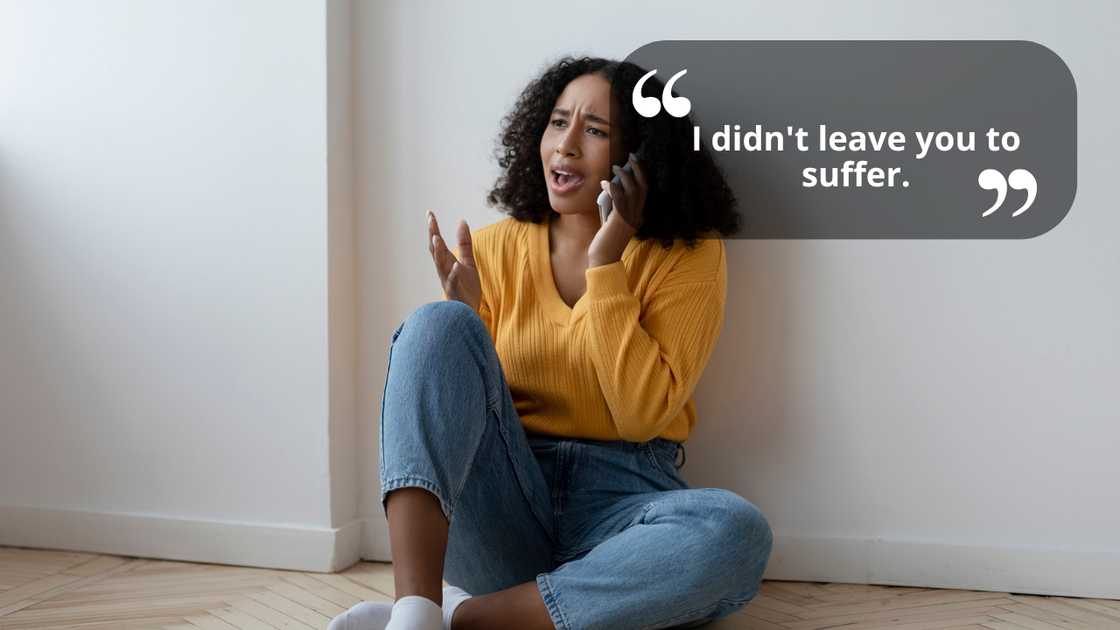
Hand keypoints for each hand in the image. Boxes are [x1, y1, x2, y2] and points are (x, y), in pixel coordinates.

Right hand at [427, 210, 481, 311]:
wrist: (469, 313)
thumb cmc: (466, 289)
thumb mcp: (468, 262)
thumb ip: (464, 244)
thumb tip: (462, 221)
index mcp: (446, 263)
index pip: (438, 243)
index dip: (433, 228)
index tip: (429, 213)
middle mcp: (444, 271)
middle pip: (436, 251)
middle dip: (433, 235)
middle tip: (430, 220)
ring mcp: (448, 282)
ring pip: (440, 265)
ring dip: (438, 252)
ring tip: (437, 238)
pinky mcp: (456, 293)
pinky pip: (453, 283)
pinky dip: (453, 274)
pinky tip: (456, 265)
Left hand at [589, 152, 646, 266]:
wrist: (604, 257)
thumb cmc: (606, 239)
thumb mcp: (613, 219)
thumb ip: (615, 205)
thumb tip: (608, 186)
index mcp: (638, 214)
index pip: (645, 190)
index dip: (642, 174)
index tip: (636, 161)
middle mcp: (637, 215)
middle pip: (643, 186)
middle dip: (638, 169)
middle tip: (631, 156)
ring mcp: (630, 218)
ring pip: (632, 190)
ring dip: (624, 176)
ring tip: (616, 167)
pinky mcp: (619, 220)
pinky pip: (619, 199)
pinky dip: (612, 188)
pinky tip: (605, 182)